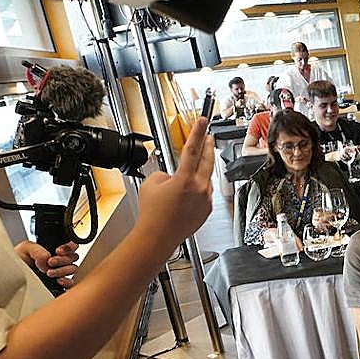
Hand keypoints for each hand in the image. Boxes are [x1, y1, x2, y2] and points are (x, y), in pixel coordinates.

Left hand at [14, 240, 79, 287]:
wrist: (10, 276)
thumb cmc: (17, 261)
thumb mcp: (25, 248)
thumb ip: (38, 249)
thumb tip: (47, 258)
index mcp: (52, 249)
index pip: (71, 245)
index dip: (68, 247)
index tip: (58, 251)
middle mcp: (58, 260)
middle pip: (73, 257)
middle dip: (63, 259)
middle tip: (50, 262)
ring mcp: (59, 271)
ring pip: (73, 269)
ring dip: (62, 270)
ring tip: (49, 273)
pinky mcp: (59, 284)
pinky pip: (71, 282)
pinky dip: (67, 281)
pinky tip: (58, 280)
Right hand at [134, 118, 214, 254]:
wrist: (156, 238)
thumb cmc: (152, 215)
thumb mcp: (151, 184)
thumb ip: (163, 173)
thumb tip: (171, 176)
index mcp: (185, 179)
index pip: (193, 148)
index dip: (198, 131)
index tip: (203, 121)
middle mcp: (200, 188)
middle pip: (207, 160)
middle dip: (208, 146)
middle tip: (208, 136)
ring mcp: (205, 200)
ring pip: (205, 179)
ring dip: (199, 172)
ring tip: (187, 173)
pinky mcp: (206, 211)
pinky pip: (203, 194)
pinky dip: (196, 190)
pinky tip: (184, 196)